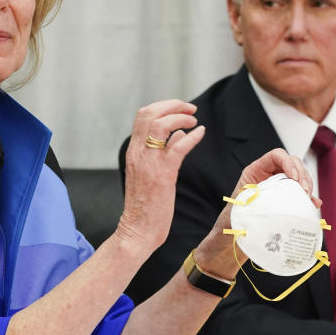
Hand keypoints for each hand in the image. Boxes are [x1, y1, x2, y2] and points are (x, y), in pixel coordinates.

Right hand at [117, 100, 205, 253]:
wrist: (138, 229)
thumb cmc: (145, 204)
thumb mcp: (151, 172)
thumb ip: (164, 150)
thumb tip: (180, 134)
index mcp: (134, 151)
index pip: (143, 115)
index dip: (164, 106)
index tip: (181, 108)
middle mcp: (138, 152)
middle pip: (150, 113)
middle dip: (173, 105)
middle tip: (190, 108)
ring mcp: (149, 162)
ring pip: (161, 124)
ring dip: (180, 117)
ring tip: (193, 120)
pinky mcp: (162, 174)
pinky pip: (178, 147)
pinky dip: (192, 137)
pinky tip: (200, 133)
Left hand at [194, 148, 316, 277]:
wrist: (233, 236)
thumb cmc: (234, 219)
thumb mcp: (244, 205)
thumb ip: (259, 200)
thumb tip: (275, 204)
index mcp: (255, 171)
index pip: (276, 156)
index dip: (288, 162)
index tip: (294, 178)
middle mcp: (268, 175)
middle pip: (292, 164)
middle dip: (302, 175)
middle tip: (305, 191)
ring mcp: (278, 186)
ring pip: (299, 177)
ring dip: (307, 185)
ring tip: (308, 198)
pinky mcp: (284, 198)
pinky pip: (300, 193)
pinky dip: (309, 198)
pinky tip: (313, 204)